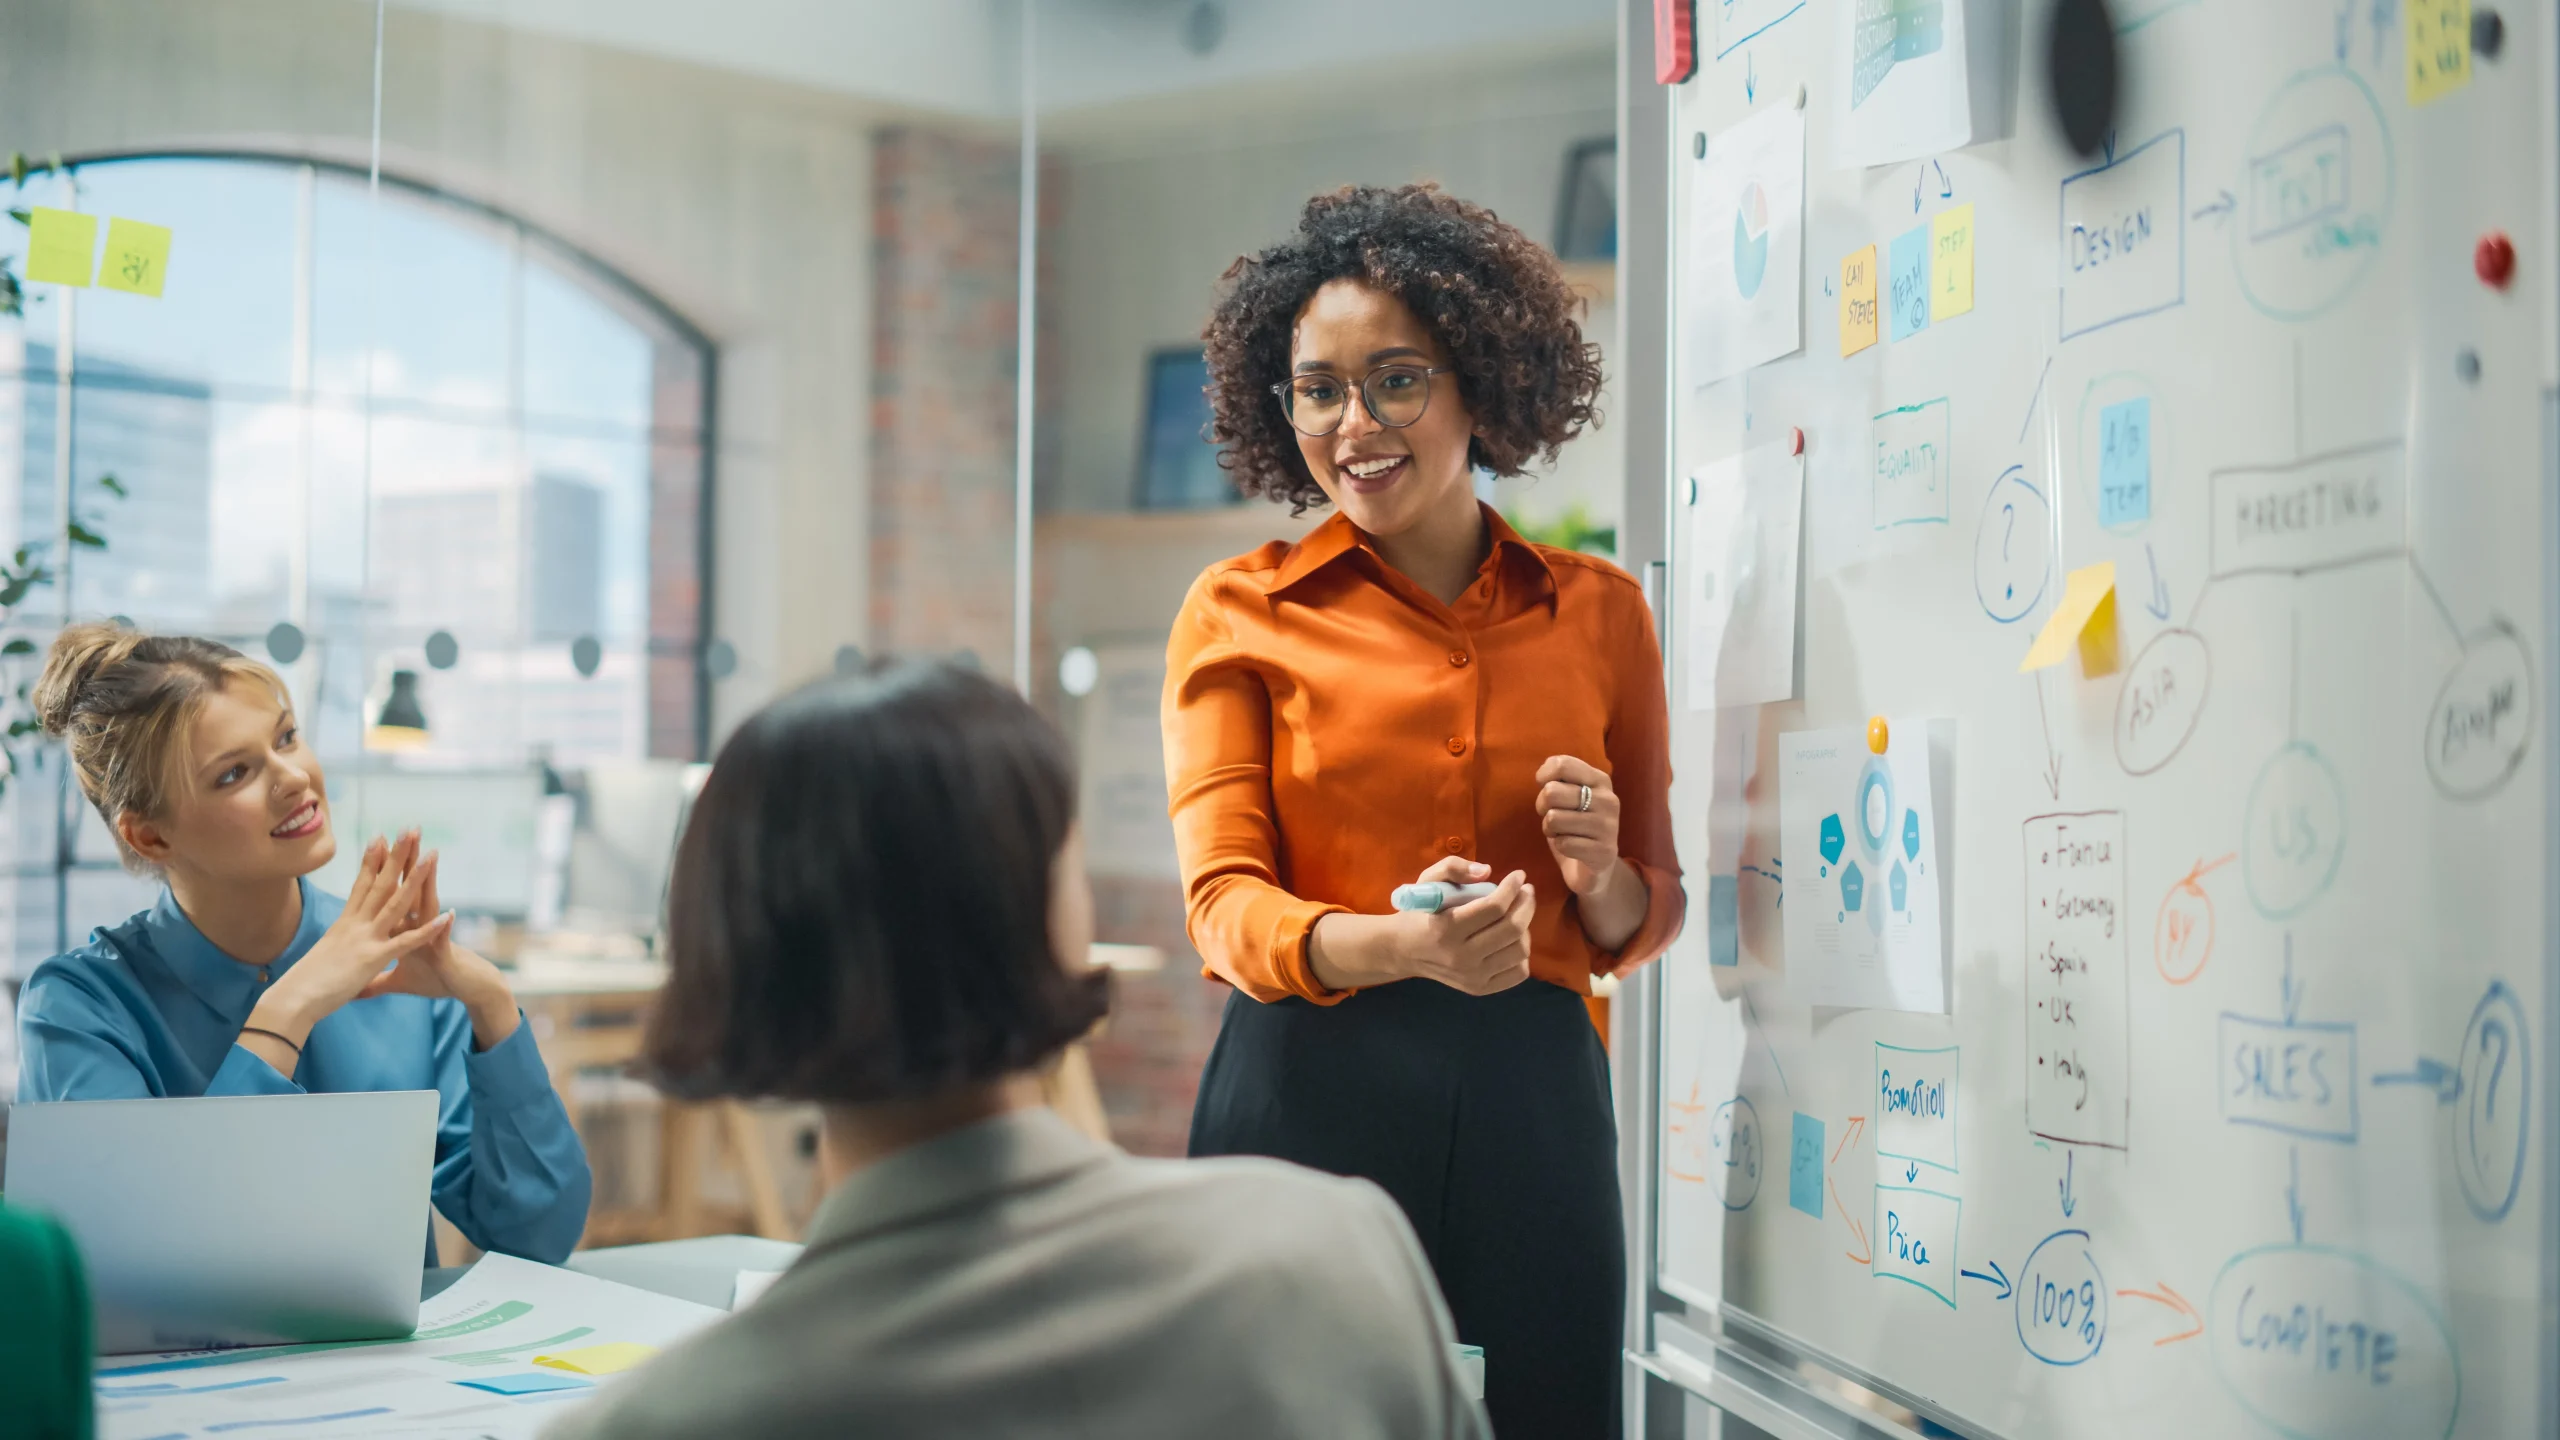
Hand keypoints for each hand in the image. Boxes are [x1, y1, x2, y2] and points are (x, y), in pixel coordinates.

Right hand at [250, 831, 451, 1043]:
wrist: (292, 999)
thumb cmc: (303, 985)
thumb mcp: (324, 959)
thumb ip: (335, 949)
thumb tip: (333, 948)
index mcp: (344, 924)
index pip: (361, 885)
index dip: (372, 861)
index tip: (381, 837)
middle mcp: (355, 925)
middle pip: (380, 883)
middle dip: (397, 855)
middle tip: (411, 829)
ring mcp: (365, 939)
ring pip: (396, 902)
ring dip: (416, 878)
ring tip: (433, 854)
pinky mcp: (373, 958)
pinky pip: (406, 941)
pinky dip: (427, 929)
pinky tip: (447, 916)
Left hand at [359, 847, 520, 1049]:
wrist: (467, 989)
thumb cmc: (436, 980)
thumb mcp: (399, 982)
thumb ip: (377, 981)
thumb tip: (356, 987)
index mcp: (405, 928)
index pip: (392, 893)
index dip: (383, 870)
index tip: (376, 844)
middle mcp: (421, 925)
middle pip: (410, 888)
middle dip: (406, 861)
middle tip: (406, 832)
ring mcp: (434, 936)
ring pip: (429, 905)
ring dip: (429, 883)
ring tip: (430, 857)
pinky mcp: (444, 953)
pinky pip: (443, 940)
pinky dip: (444, 929)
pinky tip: (449, 915)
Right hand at [1305, 858, 1535, 994]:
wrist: (1403, 951)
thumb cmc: (1418, 912)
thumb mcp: (1427, 882)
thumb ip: (1452, 867)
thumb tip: (1487, 871)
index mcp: (1446, 929)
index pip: (1493, 907)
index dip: (1512, 888)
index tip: (1518, 875)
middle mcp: (1461, 957)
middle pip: (1512, 929)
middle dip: (1526, 904)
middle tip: (1526, 891)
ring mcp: (1472, 977)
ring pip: (1519, 950)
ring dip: (1526, 927)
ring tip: (1518, 914)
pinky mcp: (1480, 988)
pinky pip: (1518, 972)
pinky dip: (1522, 953)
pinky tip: (1512, 939)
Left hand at [1535, 755, 1622, 895]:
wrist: (1596, 868)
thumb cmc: (1576, 826)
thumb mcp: (1570, 796)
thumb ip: (1559, 779)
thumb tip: (1543, 774)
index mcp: (1600, 780)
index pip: (1563, 764)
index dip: (1544, 775)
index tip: (1543, 785)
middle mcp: (1609, 800)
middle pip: (1552, 792)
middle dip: (1542, 806)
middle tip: (1552, 816)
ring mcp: (1609, 827)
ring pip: (1554, 818)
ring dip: (1550, 829)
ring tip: (1562, 832)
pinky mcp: (1604, 852)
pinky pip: (1563, 843)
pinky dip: (1560, 846)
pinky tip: (1571, 848)